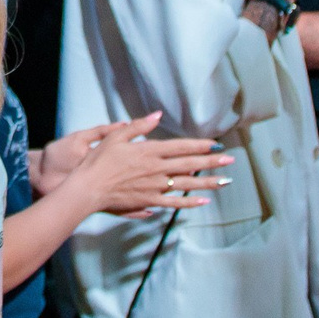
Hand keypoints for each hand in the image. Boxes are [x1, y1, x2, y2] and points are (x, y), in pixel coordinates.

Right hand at [51, 114, 232, 217]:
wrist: (88, 189)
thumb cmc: (98, 162)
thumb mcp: (116, 136)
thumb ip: (139, 126)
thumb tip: (157, 114)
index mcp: (149, 151)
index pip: (181, 147)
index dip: (200, 145)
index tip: (216, 144)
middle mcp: (156, 169)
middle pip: (189, 164)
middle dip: (212, 162)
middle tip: (230, 160)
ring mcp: (155, 187)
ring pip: (187, 184)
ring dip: (208, 182)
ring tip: (225, 180)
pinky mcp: (150, 201)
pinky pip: (175, 203)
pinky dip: (190, 202)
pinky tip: (204, 201)